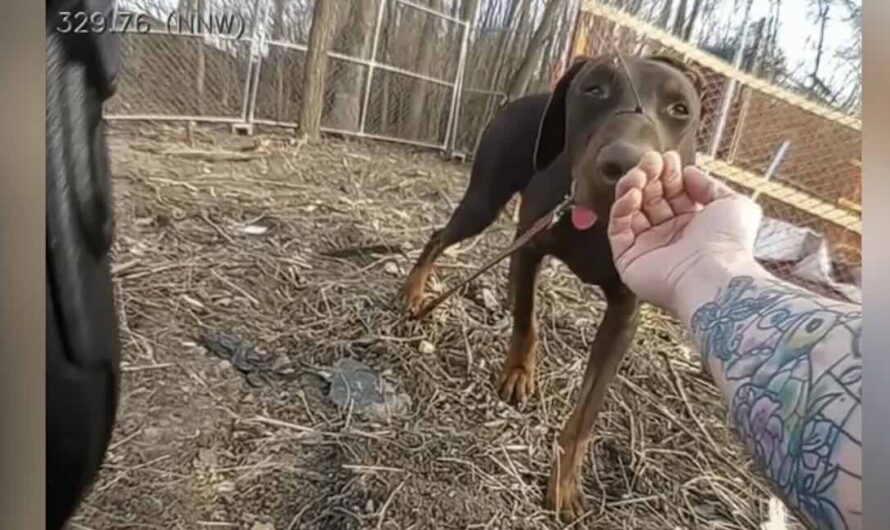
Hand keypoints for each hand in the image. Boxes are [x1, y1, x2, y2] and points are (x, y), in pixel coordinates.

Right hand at [607, 151, 762, 313]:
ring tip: (640, 173)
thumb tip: (688, 172)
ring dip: (632, 187)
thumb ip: (709, 184)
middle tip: (651, 160)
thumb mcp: (732, 203)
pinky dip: (621, 208)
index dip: (669, 174)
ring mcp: (647, 248)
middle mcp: (669, 236)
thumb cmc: (728, 242)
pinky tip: (632, 194)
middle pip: (651, 199)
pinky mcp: (627, 259)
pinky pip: (618, 229)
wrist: (713, 275)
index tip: (668, 157)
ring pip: (630, 211)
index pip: (672, 193)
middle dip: (650, 176)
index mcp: (693, 225)